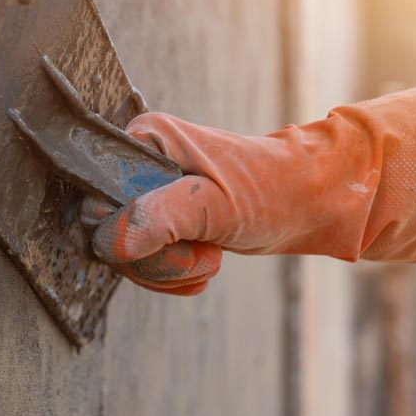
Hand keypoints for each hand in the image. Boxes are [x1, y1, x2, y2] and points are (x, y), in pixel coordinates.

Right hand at [86, 81, 415, 294]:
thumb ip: (160, 219)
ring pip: (128, 252)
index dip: (122, 230)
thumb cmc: (276, 190)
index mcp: (144, 141)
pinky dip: (176, 274)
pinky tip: (206, 265)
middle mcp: (141, 163)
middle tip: (203, 253)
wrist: (320, 201)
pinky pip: (149, 260)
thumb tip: (108, 242)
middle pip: (108, 230)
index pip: (95, 194)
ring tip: (211, 257)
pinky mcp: (168, 218)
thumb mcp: (216, 205)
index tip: (169, 240)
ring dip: (170, 270)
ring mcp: (153, 192)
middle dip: (156, 258)